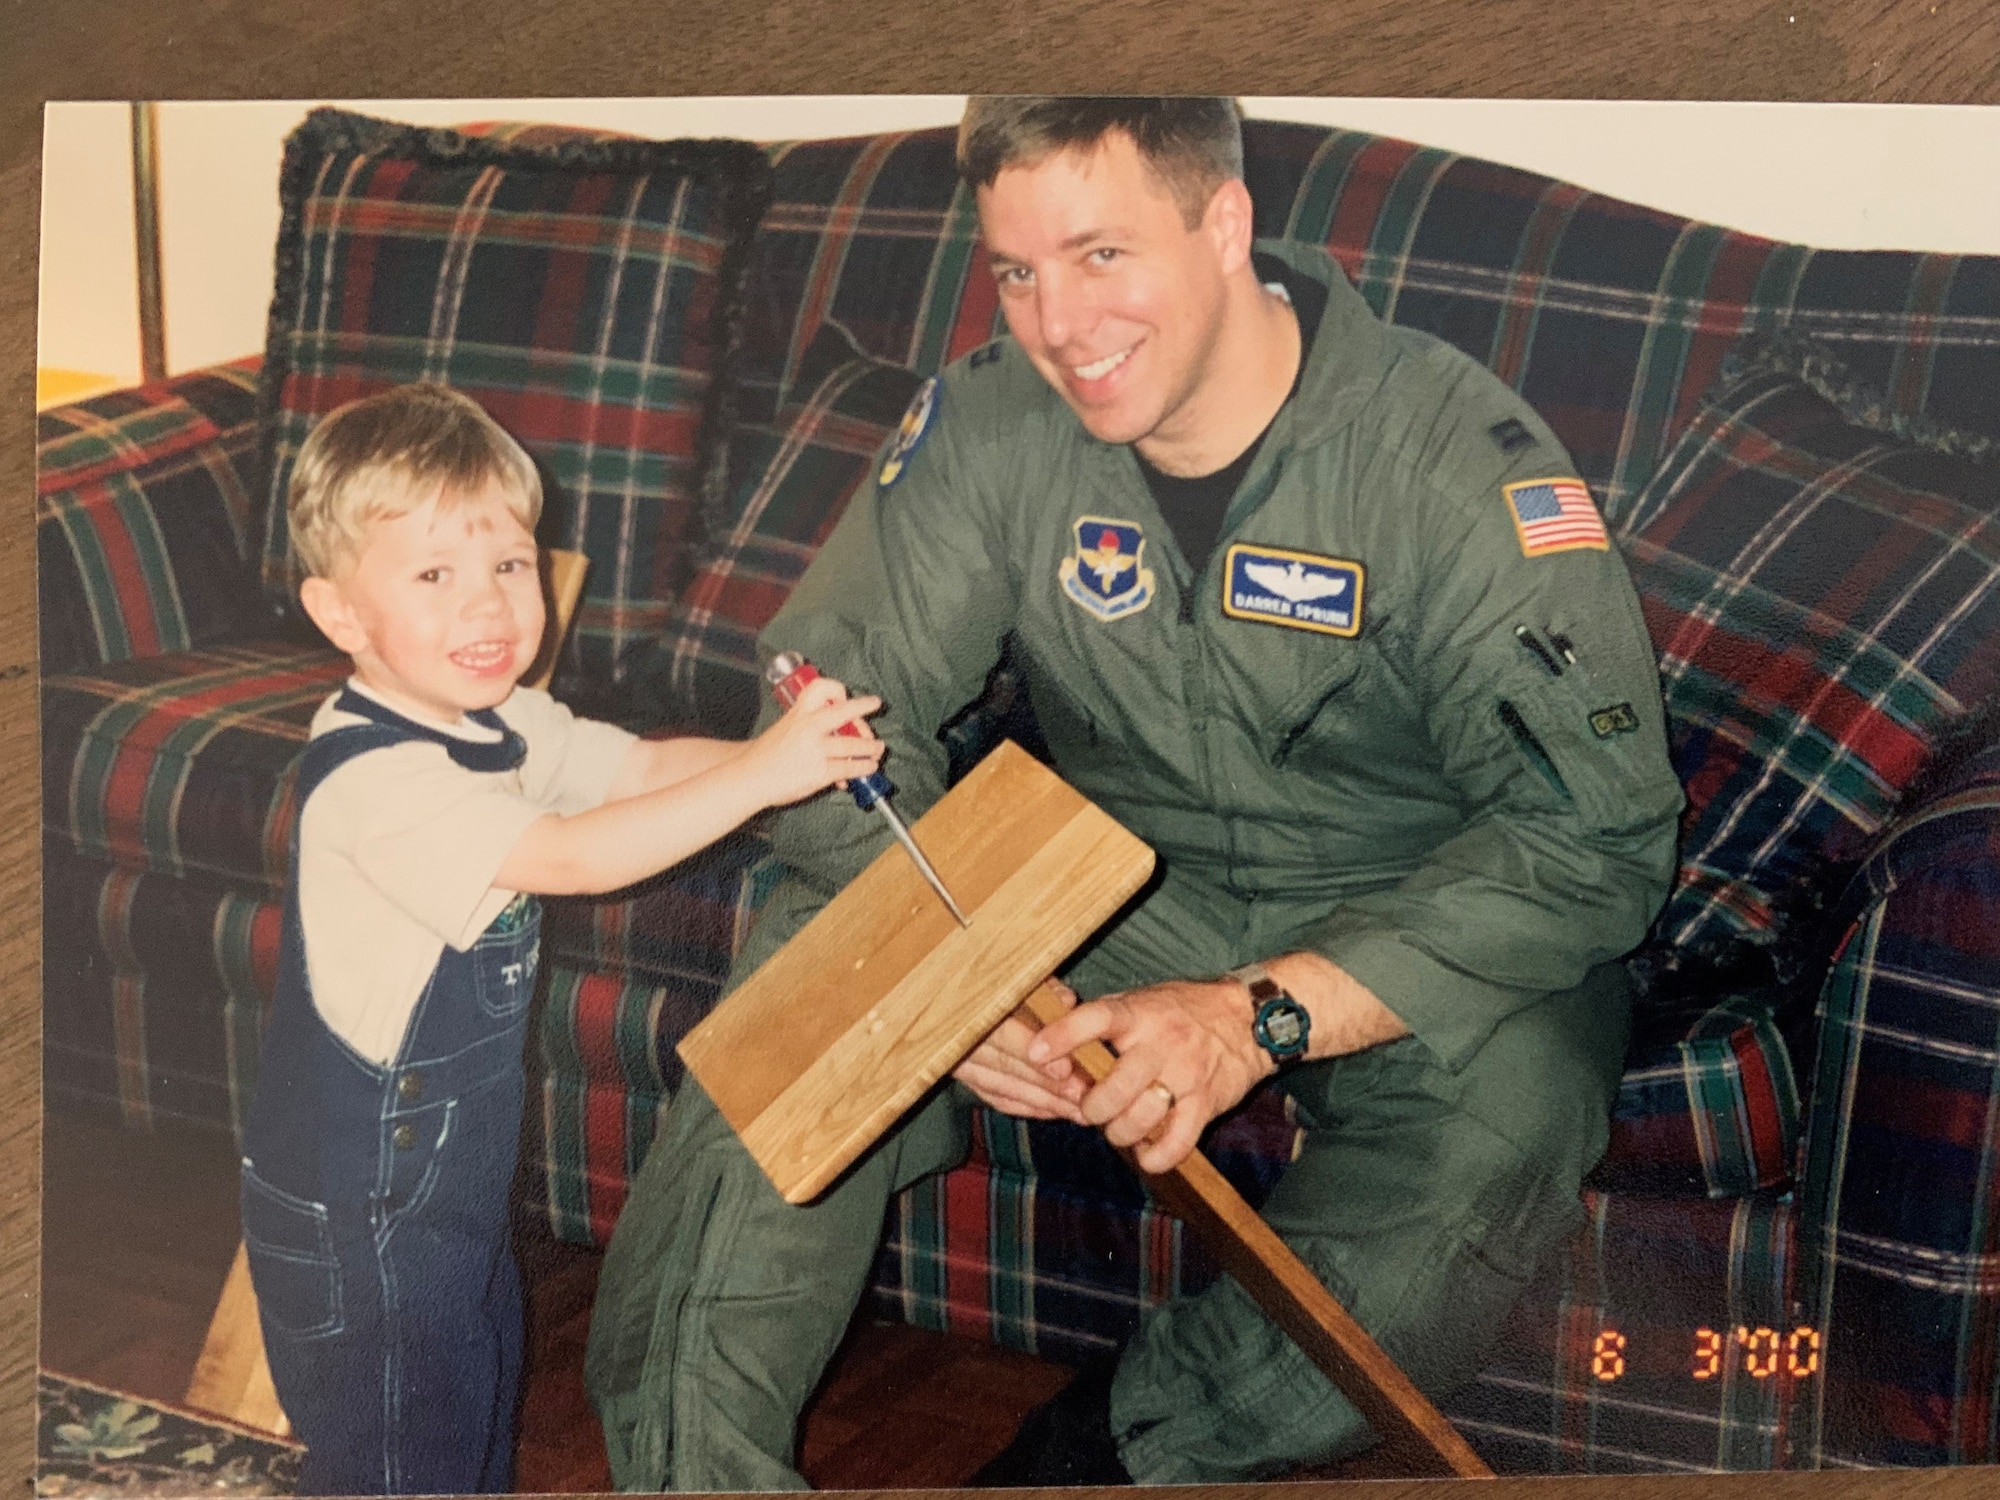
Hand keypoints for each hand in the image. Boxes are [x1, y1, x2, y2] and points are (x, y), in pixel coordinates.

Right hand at [743, 676, 883, 806]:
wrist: (750, 777)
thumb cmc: (766, 755)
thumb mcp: (785, 727)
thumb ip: (810, 725)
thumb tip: (839, 732)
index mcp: (798, 713)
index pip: (821, 688)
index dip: (837, 689)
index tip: (845, 695)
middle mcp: (809, 727)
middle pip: (845, 711)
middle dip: (864, 708)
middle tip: (875, 707)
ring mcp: (816, 749)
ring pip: (854, 744)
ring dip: (871, 747)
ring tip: (878, 749)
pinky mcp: (820, 772)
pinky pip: (850, 768)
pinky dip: (863, 767)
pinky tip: (868, 767)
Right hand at [953, 980, 1088, 1120]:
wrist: (962, 986)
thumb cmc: (1002, 978)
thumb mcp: (1022, 972)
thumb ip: (1044, 987)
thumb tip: (1065, 1002)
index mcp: (973, 1004)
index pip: (1001, 1033)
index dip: (1032, 1052)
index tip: (1064, 1068)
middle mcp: (960, 1035)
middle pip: (1003, 1066)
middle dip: (1044, 1084)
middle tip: (1078, 1094)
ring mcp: (960, 1060)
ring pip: (1001, 1088)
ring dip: (1040, 1102)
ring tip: (1075, 1108)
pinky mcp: (969, 1078)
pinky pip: (998, 1098)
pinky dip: (1027, 1106)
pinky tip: (1054, 1110)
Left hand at [1027, 978, 1269, 1173]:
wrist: (1250, 1019)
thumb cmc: (1185, 1011)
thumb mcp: (1144, 1000)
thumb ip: (1106, 1018)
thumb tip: (1055, 1034)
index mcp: (1141, 1013)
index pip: (1097, 1019)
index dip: (1063, 1036)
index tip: (1036, 1053)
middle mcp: (1162, 1043)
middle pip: (1114, 1088)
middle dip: (1093, 1108)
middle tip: (1091, 1110)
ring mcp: (1186, 1074)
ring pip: (1140, 1118)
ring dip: (1120, 1133)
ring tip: (1118, 1128)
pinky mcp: (1207, 1103)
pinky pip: (1177, 1142)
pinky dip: (1156, 1157)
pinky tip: (1146, 1154)